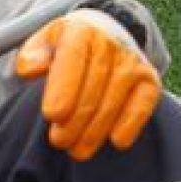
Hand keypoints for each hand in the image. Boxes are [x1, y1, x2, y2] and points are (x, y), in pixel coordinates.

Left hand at [15, 10, 160, 160]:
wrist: (104, 33)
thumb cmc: (65, 46)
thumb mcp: (42, 43)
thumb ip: (31, 56)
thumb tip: (32, 70)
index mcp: (80, 31)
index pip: (72, 60)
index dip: (63, 90)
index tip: (52, 115)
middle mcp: (110, 44)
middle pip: (92, 88)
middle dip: (74, 120)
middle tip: (59, 142)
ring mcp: (133, 63)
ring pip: (113, 101)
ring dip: (95, 130)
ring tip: (77, 150)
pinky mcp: (149, 80)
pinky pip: (142, 105)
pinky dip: (130, 124)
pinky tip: (116, 141)